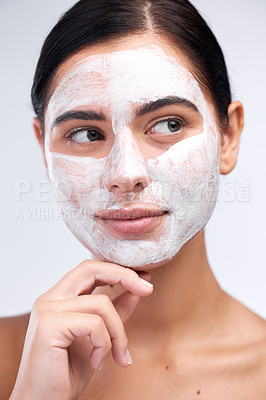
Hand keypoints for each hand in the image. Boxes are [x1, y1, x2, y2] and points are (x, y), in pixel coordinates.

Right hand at [10, 260, 152, 399]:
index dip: (118, 270)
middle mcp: (50, 298)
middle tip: (148, 289)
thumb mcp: (99, 337)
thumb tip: (137, 289)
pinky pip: (94, 324)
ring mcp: (47, 310)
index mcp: (58, 298)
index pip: (89, 268)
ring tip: (118, 356)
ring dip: (118, 332)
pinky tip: (97, 363)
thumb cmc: (67, 372)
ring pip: (101, 304)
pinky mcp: (49, 326)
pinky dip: (105, 345)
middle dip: (124, 275)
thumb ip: (115, 311)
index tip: (144, 280)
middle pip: (91, 268)